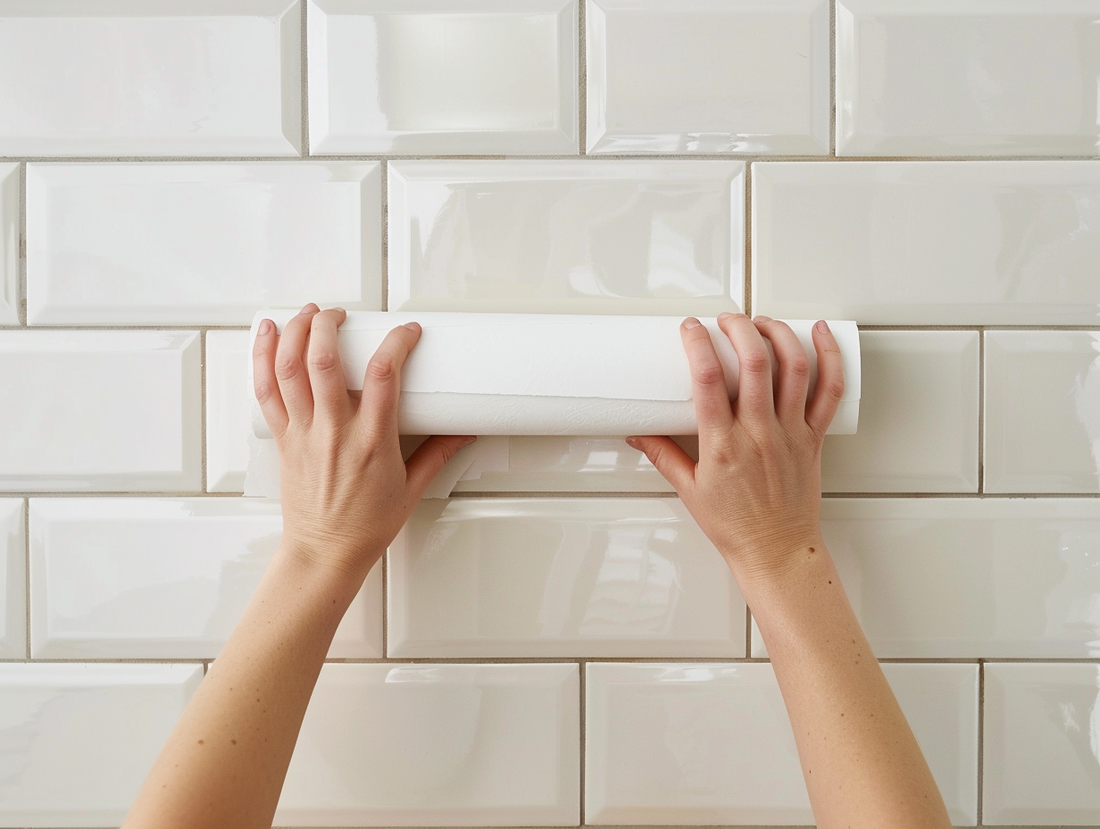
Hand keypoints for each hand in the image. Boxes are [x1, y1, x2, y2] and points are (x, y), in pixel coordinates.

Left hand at [252, 304, 474, 580]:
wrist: (325, 553)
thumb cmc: (364, 526)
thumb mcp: (411, 488)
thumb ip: (438, 453)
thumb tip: (463, 430)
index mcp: (372, 442)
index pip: (383, 376)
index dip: (396, 343)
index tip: (407, 331)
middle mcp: (334, 433)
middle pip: (325, 362)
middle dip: (329, 326)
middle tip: (340, 313)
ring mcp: (305, 434)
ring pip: (290, 370)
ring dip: (296, 332)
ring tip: (308, 312)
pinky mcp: (284, 439)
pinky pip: (267, 391)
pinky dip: (262, 358)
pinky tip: (267, 334)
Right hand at [628, 313, 843, 584]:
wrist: (776, 552)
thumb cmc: (736, 527)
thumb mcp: (689, 489)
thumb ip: (663, 454)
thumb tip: (638, 433)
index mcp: (723, 446)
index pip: (706, 381)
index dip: (697, 345)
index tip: (690, 329)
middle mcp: (759, 434)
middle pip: (754, 362)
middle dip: (739, 328)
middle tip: (726, 319)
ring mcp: (790, 433)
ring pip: (793, 368)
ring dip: (777, 334)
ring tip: (762, 321)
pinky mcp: (813, 438)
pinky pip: (828, 391)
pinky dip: (828, 357)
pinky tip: (817, 333)